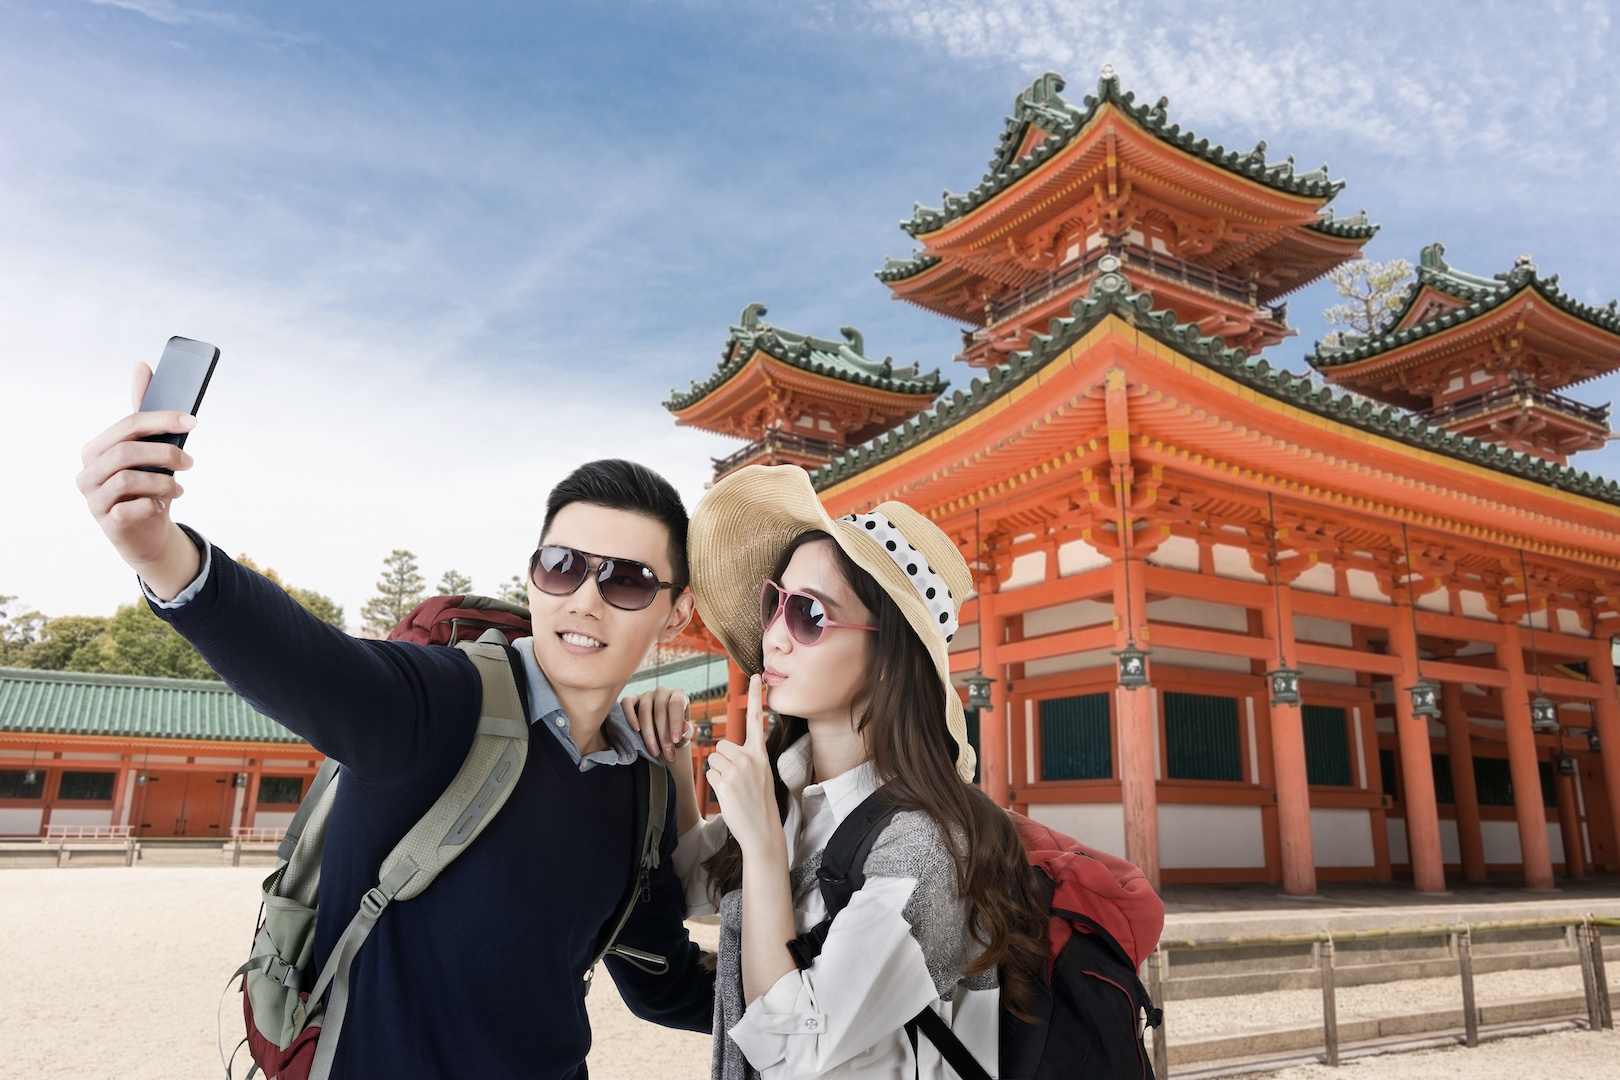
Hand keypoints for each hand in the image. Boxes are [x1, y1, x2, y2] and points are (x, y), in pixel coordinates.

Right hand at [75, 363, 200, 597]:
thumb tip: (141, 366)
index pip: (128, 426)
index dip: (162, 420)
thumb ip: (144, 412)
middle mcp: (87, 471)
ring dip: (162, 482)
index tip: (193, 422)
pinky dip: (151, 505)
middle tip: (191, 462)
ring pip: (127, 479)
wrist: (147, 531)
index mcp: (96, 448)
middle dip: (165, 453)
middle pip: (126, 451)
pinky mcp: (105, 522)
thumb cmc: (147, 485)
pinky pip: (127, 509)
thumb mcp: (150, 449)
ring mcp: (93, 498)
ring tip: (178, 488)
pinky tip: (160, 506)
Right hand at [621, 685, 690, 760]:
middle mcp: (662, 692)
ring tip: (654, 751)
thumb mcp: (685, 733)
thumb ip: (687, 731)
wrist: (662, 731)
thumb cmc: (675, 731)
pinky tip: (636, 730)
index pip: (676, 704)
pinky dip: (630, 716)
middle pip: (660, 711)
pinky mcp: (632, 699)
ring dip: (648, 734)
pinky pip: (627, 704)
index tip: (675, 740)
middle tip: (667, 754)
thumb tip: (685, 728)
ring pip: (644, 711)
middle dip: (664, 736)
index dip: (675, 722)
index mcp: (678, 695)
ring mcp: (646, 695)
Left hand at [703, 675, 779, 856]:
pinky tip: (728, 796)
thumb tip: (722, 752)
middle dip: (722, 760)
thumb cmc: (759, 804)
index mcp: (761, 753)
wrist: (762, 831)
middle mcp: (750, 758)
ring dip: (718, 772)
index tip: (756, 674)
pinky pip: (709, 774)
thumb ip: (746, 758)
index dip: (755, 696)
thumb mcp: (761, 774)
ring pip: (713, 758)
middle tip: (735, 780)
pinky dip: (714, 785)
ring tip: (733, 788)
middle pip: (722, 745)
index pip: (757, 719)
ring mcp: (737, 769)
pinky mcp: (725, 782)